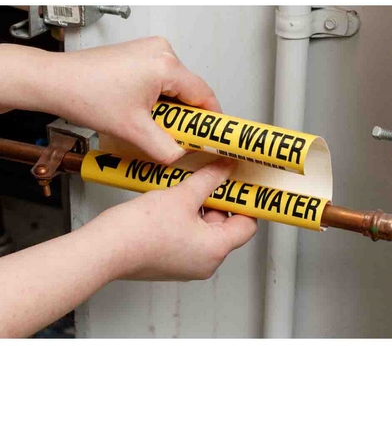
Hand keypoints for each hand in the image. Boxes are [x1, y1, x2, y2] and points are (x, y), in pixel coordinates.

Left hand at [2, 37, 219, 163]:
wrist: (56, 81)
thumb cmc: (85, 93)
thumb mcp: (133, 130)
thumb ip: (165, 148)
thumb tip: (181, 156)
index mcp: (165, 64)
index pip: (205, 95)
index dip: (212, 119)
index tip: (215, 135)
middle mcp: (161, 51)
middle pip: (191, 90)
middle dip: (189, 116)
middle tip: (182, 137)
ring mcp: (150, 50)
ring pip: (177, 85)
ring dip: (174, 108)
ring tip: (160, 125)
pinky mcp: (141, 54)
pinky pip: (163, 78)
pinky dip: (162, 97)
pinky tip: (149, 112)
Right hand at [85, 159, 257, 280]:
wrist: (104, 249)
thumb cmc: (138, 231)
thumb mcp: (181, 195)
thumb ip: (208, 179)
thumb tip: (225, 168)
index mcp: (215, 251)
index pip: (247, 225)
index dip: (246, 202)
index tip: (241, 184)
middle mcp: (205, 262)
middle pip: (226, 226)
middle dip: (219, 200)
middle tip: (213, 176)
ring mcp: (187, 264)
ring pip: (205, 229)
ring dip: (200, 206)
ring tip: (190, 184)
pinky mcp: (171, 260)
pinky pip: (188, 235)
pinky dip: (187, 217)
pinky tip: (175, 198)